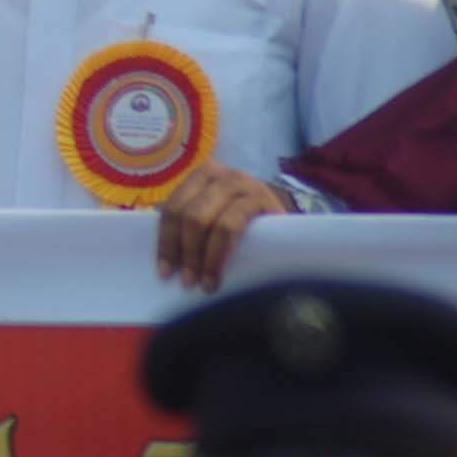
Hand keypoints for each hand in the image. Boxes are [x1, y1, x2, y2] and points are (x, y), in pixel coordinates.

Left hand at [155, 164, 290, 291]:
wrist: (292, 226)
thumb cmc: (248, 223)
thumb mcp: (216, 216)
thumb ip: (192, 224)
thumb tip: (164, 257)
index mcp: (202, 175)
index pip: (173, 207)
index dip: (165, 241)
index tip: (164, 271)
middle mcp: (220, 174)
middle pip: (187, 214)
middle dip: (184, 251)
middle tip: (187, 281)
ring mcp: (241, 184)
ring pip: (205, 220)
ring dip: (201, 257)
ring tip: (204, 283)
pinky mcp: (260, 199)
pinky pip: (230, 227)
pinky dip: (219, 253)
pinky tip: (218, 273)